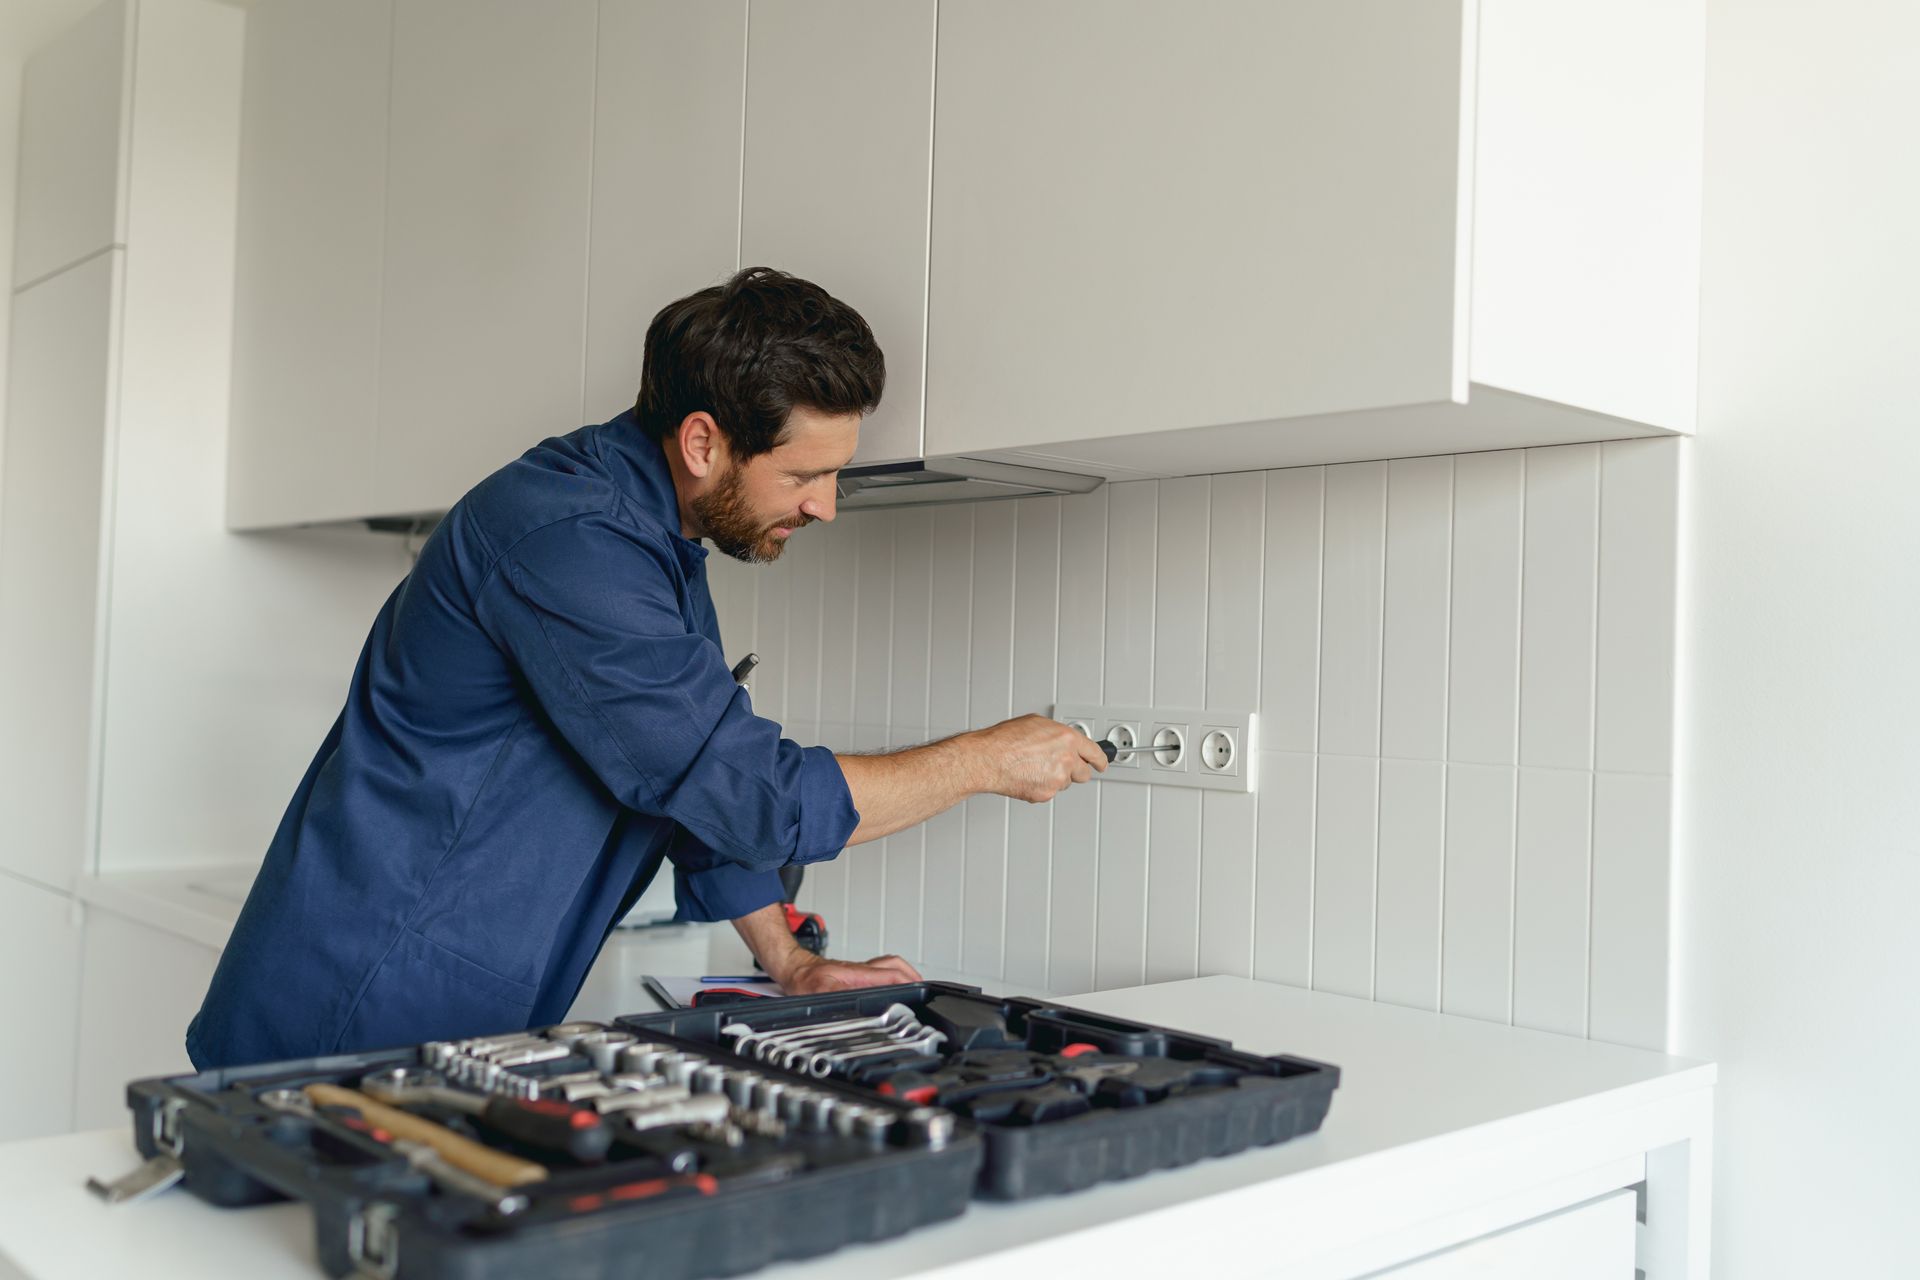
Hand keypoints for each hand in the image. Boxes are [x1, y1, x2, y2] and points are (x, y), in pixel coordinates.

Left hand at [778, 951, 922, 993]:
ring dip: (905, 974)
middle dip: (913, 975)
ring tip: (914, 987)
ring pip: (890, 966)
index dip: (908, 982)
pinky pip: (881, 972)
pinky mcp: (856, 976)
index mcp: (858, 974)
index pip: (891, 974)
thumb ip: (838, 996)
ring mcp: (860, 972)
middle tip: (922, 989)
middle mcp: (862, 971)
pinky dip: (893, 977)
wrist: (794, 969)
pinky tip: (892, 988)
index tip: (919, 992)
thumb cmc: (803, 980)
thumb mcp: (818, 992)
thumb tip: (857, 1003)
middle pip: (896, 966)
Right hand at [967, 714, 1108, 802]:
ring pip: (1064, 784)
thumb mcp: (1036, 723)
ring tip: (1034, 767)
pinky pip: (1049, 792)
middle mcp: (1067, 760)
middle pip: (1083, 774)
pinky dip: (1041, 786)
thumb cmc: (1006, 739)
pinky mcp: (1046, 794)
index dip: (1100, 760)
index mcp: (1068, 739)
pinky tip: (1027, 776)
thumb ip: (1056, 734)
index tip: (1102, 764)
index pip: (1095, 753)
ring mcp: (1057, 780)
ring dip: (1055, 778)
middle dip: (1075, 771)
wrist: (989, 759)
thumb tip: (1061, 739)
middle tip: (1061, 767)